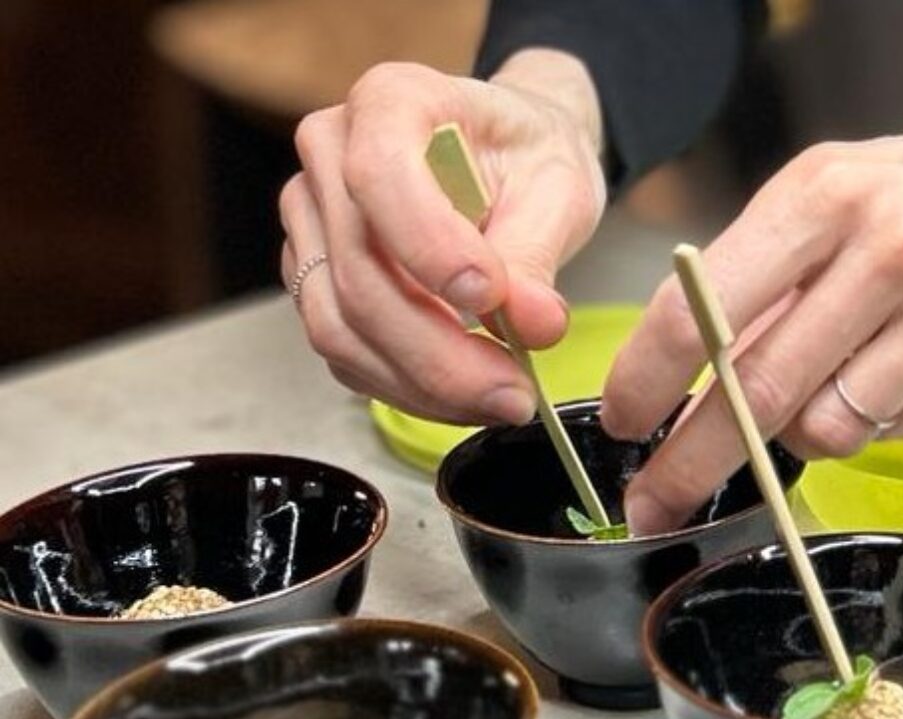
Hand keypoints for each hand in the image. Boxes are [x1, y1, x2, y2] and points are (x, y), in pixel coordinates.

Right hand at [279, 50, 604, 424]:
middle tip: (514, 392)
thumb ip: (538, 254)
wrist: (512, 156)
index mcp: (390, 100)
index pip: (379, 177)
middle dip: (439, 351)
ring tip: (499, 400)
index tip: (491, 300)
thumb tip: (532, 326)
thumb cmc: (530, 154)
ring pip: (339, 325)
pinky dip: (404, 387)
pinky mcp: (314, 275)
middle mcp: (330, 153)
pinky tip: (464, 396)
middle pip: (358, 272)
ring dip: (421, 383)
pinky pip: (343, 349)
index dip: (429, 249)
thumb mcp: (558, 187)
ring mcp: (311, 217)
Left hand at [603, 79, 902, 533]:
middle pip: (761, 389)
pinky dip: (881, 418)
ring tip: (832, 383)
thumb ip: (768, 276)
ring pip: (830, 427)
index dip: (651, 377)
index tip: (626, 420)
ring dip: (806, 430)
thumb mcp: (841, 190)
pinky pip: (899, 430)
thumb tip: (691, 376)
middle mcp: (892, 248)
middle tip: (659, 496)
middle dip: (694, 459)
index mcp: (829, 193)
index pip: (707, 303)